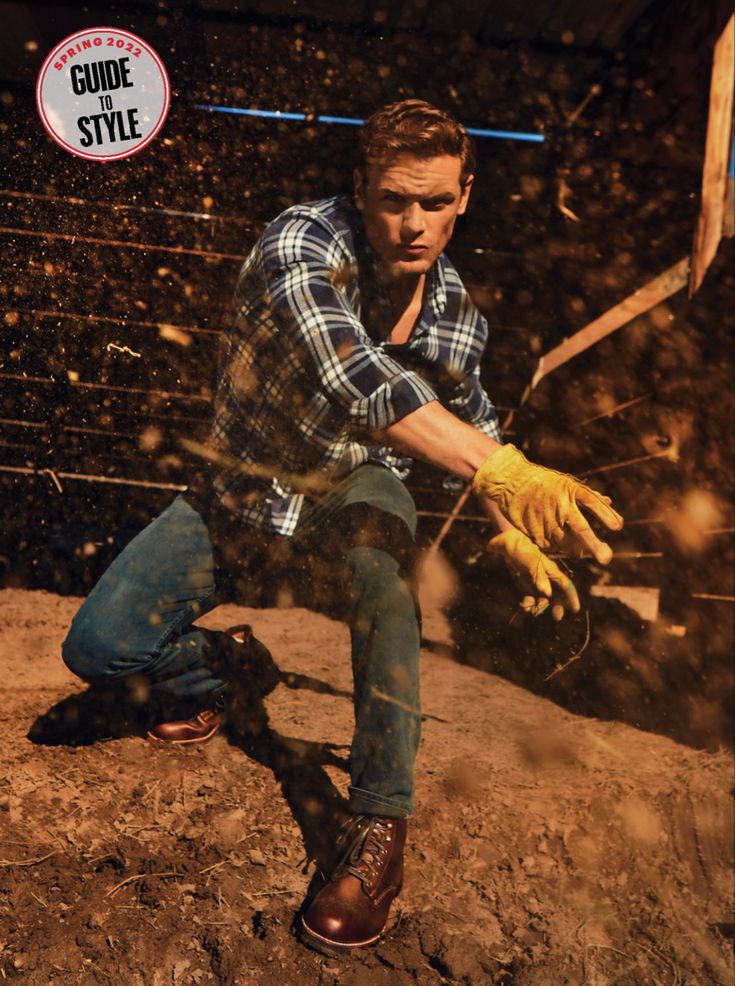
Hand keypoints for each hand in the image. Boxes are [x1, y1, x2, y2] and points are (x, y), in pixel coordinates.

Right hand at [473, 444, 622, 561]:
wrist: (509, 481)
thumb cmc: (542, 482)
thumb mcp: (566, 483)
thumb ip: (588, 496)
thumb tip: (609, 503)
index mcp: (570, 490)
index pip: (593, 503)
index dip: (606, 515)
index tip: (618, 527)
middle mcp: (560, 505)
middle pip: (581, 528)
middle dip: (594, 545)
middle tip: (606, 559)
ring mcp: (546, 519)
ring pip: (566, 543)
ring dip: (575, 550)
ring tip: (579, 553)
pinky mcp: (533, 531)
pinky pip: (549, 546)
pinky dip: (555, 548)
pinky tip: (556, 545)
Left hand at [487, 528, 579, 620]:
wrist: (506, 545)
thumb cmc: (521, 550)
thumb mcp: (531, 562)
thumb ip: (539, 577)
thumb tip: (548, 593)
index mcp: (551, 570)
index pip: (565, 585)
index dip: (571, 597)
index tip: (575, 609)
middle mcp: (546, 578)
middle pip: (556, 595)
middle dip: (557, 606)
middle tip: (556, 616)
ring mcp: (536, 582)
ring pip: (543, 599)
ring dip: (540, 606)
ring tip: (533, 610)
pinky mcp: (525, 585)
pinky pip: (530, 598)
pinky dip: (528, 603)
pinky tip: (524, 605)